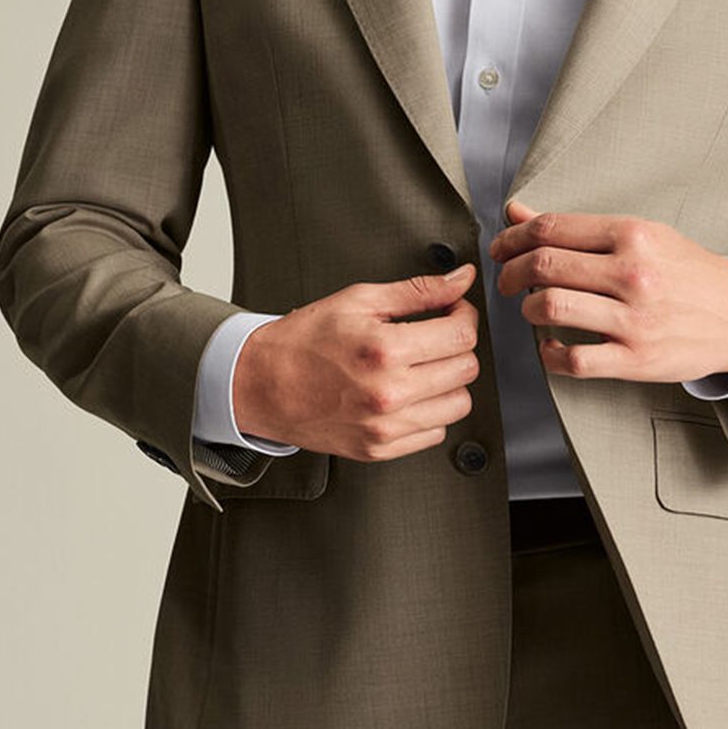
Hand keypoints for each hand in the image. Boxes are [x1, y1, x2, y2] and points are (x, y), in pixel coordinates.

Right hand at [233, 264, 480, 461]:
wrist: (262, 384)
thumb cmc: (303, 341)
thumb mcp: (359, 300)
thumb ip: (418, 291)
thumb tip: (461, 279)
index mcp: (385, 350)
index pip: (461, 335)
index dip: (464, 316)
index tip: (453, 311)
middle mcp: (389, 393)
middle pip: (466, 369)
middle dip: (457, 345)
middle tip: (435, 335)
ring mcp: (386, 427)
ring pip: (459, 404)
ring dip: (449, 381)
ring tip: (422, 366)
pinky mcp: (380, 449)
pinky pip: (435, 432)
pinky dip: (430, 411)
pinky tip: (408, 393)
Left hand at [488, 200, 727, 383]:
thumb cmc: (686, 272)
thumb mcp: (640, 235)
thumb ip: (577, 228)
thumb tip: (517, 212)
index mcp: (632, 235)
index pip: (551, 228)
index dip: (513, 238)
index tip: (501, 249)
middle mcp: (632, 273)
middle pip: (544, 266)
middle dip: (511, 274)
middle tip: (508, 281)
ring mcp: (634, 319)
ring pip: (551, 308)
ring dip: (528, 310)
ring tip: (533, 309)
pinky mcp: (636, 359)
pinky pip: (573, 360)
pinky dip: (549, 354)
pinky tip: (551, 346)